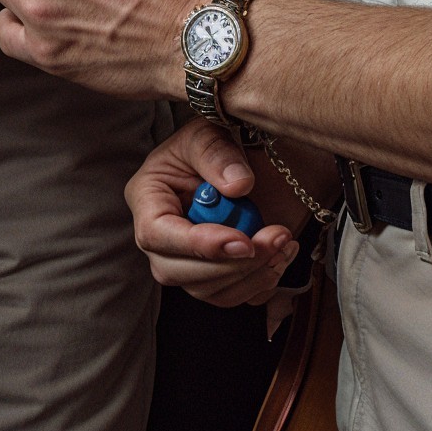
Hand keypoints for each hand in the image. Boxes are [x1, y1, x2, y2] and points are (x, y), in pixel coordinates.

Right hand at [126, 120, 305, 306]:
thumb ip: (216, 153)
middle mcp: (161, 240)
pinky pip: (234, 297)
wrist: (239, 160)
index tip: (242, 241)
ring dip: (253, 274)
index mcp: (148, 200)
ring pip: (210, 291)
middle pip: (180, 273)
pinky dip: (262, 284)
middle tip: (273, 238)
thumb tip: (237, 186)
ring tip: (283, 241)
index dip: (198, 244)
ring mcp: (186, 263)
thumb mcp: (207, 133)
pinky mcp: (214, 277)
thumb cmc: (211, 145)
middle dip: (232, 264)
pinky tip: (281, 255)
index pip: (157, 234)